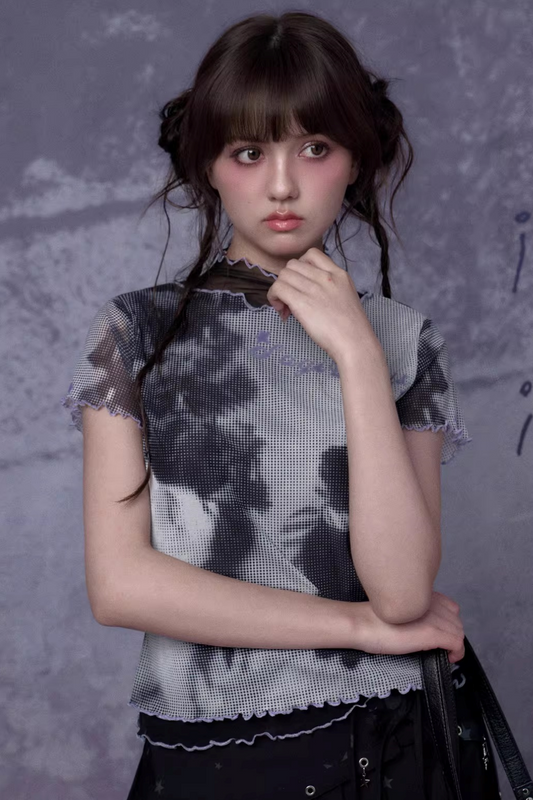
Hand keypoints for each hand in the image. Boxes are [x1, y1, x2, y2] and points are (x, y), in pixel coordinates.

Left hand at [266, 247, 379, 363]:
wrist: (355, 342)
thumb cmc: (351, 328)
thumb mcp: (346, 297)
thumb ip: (329, 288)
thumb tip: (307, 292)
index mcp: (338, 274)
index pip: (312, 254)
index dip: (300, 267)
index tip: (301, 283)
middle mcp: (325, 277)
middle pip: (292, 265)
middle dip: (287, 280)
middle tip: (290, 299)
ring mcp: (314, 288)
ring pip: (283, 275)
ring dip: (279, 290)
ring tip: (285, 307)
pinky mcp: (302, 302)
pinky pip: (278, 288)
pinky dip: (274, 297)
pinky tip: (282, 311)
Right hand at [360, 590, 465, 663]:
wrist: (362, 624)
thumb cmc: (374, 620)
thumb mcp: (401, 610)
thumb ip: (416, 611)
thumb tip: (427, 628)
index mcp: (423, 594)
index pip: (451, 608)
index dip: (448, 623)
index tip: (439, 635)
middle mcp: (432, 602)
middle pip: (456, 621)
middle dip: (452, 635)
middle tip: (440, 647)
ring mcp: (433, 617)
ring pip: (458, 632)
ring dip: (454, 645)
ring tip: (442, 653)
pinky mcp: (432, 633)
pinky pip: (457, 643)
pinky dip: (456, 653)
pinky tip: (447, 657)